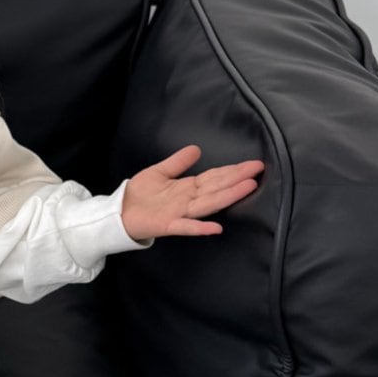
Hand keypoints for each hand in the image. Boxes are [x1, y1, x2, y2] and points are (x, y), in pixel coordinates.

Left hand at [121, 145, 263, 243]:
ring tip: (247, 187)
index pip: (215, 177)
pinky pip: (186, 227)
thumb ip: (178, 162)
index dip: (233, 170)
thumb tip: (196, 149)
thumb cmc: (140, 195)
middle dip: (237, 178)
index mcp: (188, 188)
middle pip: (217, 187)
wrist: (119, 213)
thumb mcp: (159, 172)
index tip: (253, 164)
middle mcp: (188, 200)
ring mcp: (180, 213)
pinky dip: (200, 228)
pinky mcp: (167, 225)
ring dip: (227, 196)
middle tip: (258, 170)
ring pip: (208, 204)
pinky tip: (216, 228)